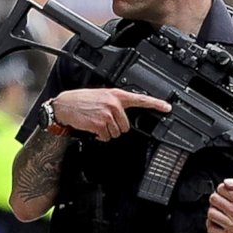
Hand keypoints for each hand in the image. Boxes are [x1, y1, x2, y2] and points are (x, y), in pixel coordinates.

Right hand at [50, 87, 169, 140]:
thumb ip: (116, 102)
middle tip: (104, 119)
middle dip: (116, 126)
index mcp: (117, 95)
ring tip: (97, 122)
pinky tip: (93, 127)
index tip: (167, 108)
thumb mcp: (102, 95)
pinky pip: (106, 137)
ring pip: (117, 133)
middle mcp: (114, 104)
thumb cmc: (83, 100)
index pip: (141, 99)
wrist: (65, 105)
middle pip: (126, 126)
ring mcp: (107, 114)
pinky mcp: (100, 124)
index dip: (156, 104)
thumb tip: (126, 112)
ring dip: (107, 132)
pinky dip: (100, 136)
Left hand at [205, 177, 232, 232]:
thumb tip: (227, 182)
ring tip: (222, 209)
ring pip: (211, 213)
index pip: (221, 188)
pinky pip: (211, 229)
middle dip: (218, 197)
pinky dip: (213, 223)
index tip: (228, 191)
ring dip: (215, 209)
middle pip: (214, 199)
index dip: (224, 188)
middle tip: (225, 199)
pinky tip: (220, 219)